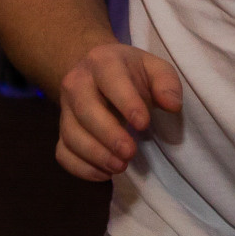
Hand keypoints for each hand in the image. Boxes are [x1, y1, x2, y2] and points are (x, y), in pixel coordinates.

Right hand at [53, 40, 182, 182]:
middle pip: (85, 110)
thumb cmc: (132, 73)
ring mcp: (66, 108)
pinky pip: (62, 152)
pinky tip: (104, 174)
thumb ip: (167, 83)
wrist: (98, 74)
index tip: (144, 124)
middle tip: (130, 153)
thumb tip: (172, 105)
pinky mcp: (62, 132)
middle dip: (108, 135)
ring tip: (120, 167)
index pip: (111, 79)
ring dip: (95, 155)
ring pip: (71, 134)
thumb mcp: (154, 68)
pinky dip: (80, 168)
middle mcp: (77, 83)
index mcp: (102, 61)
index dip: (126, 103)